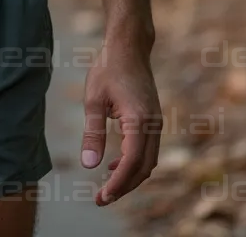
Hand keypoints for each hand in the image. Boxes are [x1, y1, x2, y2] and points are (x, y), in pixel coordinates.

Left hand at [80, 42, 160, 205]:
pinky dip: (134, 163)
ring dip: (130, 177)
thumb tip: (88, 165)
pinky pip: (148, 150)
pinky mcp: (154, 119)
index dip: (118, 184)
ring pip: (148, 161)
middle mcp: (153, 124)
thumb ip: (93, 133)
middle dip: (124, 187)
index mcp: (139, 120)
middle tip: (101, 198)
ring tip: (107, 186)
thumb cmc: (108, 68)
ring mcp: (156, 122)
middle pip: (143, 168)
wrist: (129, 47)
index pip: (131, 163)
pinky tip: (115, 164)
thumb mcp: (94, 99)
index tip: (102, 197)